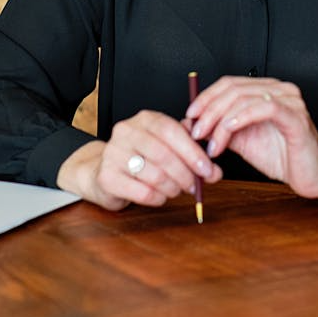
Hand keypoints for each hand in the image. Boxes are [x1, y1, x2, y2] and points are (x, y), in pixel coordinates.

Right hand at [56, 110, 221, 210]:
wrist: (102, 170)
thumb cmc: (141, 157)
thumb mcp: (166, 146)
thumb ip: (191, 152)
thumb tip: (215, 169)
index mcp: (145, 119)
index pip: (172, 131)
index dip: (192, 152)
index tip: (208, 169)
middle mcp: (127, 131)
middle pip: (164, 154)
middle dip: (185, 174)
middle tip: (194, 186)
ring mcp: (113, 153)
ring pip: (154, 175)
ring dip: (173, 187)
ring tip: (177, 190)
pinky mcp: (107, 177)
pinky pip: (142, 192)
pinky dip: (158, 198)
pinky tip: (161, 196)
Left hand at [186, 76, 317, 199]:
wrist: (314, 176)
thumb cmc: (283, 156)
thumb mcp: (244, 141)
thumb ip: (222, 129)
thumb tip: (192, 124)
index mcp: (266, 90)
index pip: (229, 83)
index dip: (206, 97)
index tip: (190, 117)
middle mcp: (279, 89)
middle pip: (233, 89)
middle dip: (209, 110)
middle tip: (196, 132)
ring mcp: (289, 100)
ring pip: (244, 98)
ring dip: (221, 120)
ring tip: (212, 144)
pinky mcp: (296, 116)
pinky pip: (264, 108)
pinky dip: (240, 118)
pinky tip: (228, 131)